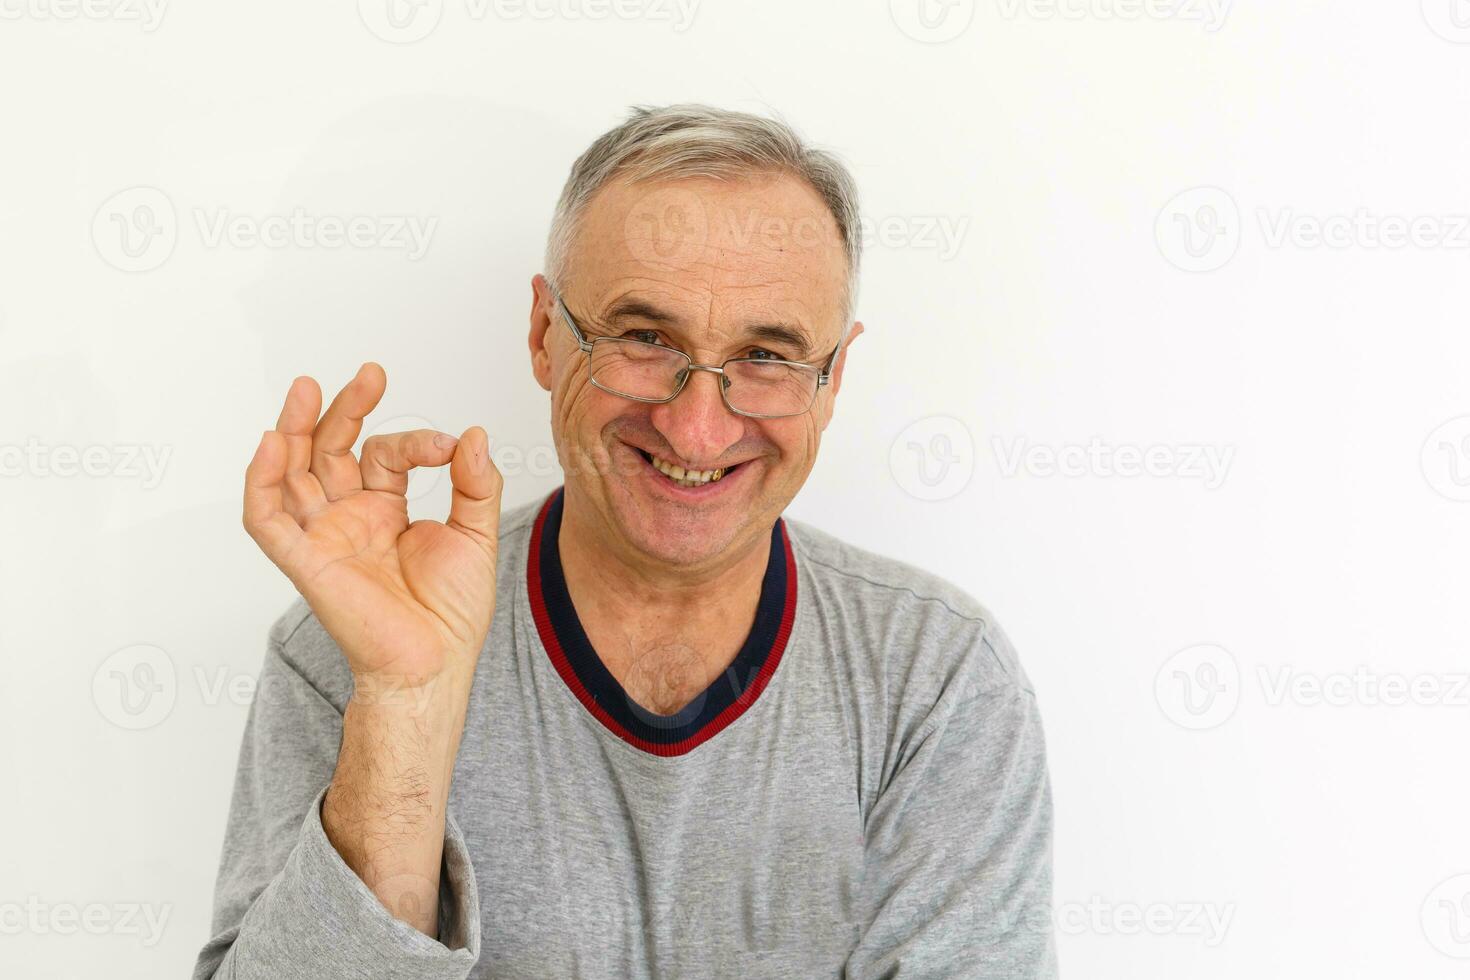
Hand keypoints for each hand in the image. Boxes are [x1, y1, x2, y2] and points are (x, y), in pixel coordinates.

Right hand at [242, 362, 502, 687]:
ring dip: (293, 429)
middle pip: (329, 450)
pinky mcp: (305, 562)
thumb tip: (472, 433)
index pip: (386, 454)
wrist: (436, 665)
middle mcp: (349, 518)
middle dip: (344, 410)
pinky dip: (262, 481)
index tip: (449, 447)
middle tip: (370, 374)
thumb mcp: (475, 534)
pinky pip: (267, 520)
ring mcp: (324, 537)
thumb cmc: (453, 612)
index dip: (415, 440)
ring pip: (291, 473)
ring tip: (306, 387)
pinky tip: (272, 443)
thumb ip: (475, 483)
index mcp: (385, 510)